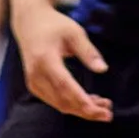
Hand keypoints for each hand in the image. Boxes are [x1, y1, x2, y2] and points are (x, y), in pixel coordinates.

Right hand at [20, 4, 112, 122]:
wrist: (29, 23)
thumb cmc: (54, 25)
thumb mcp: (74, 32)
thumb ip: (88, 51)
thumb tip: (103, 69)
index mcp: (45, 59)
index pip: (65, 86)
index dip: (84, 101)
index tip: (103, 111)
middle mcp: (36, 75)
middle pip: (63, 101)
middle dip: (87, 111)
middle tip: (108, 114)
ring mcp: (33, 82)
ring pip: (59, 104)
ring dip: (81, 109)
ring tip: (103, 106)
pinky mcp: (34, 86)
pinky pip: (54, 101)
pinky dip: (72, 104)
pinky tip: (88, 101)